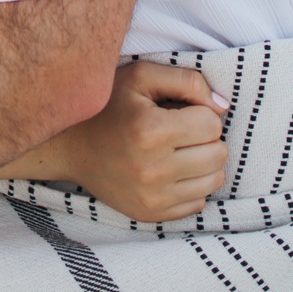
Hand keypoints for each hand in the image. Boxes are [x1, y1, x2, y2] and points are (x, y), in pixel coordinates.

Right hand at [13, 61, 229, 220]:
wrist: (69, 145)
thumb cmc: (108, 104)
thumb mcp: (141, 76)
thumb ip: (187, 81)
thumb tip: (223, 106)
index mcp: (151, 131)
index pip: (212, 124)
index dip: (199, 112)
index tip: (179, 111)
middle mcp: (153, 170)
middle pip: (218, 154)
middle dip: (205, 138)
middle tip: (180, 131)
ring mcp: (152, 198)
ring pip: (214, 180)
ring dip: (203, 162)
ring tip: (177, 150)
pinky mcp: (151, 215)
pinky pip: (198, 203)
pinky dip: (190, 185)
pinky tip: (169, 171)